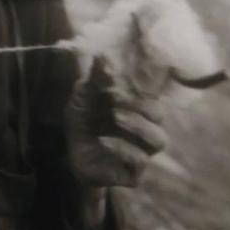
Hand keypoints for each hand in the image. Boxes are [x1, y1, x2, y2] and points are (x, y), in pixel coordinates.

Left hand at [65, 58, 167, 189]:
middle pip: (159, 116)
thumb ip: (96, 79)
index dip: (135, 91)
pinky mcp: (133, 174)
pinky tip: (103, 141)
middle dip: (138, 105)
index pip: (151, 98)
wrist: (70, 154)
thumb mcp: (84, 97)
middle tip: (113, 99)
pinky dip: (122, 149)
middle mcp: (145, 132)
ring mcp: (142, 153)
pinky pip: (140, 162)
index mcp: (137, 112)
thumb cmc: (84, 122)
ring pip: (159, 141)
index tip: (110, 86)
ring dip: (137, 126)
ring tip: (115, 116)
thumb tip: (104, 55)